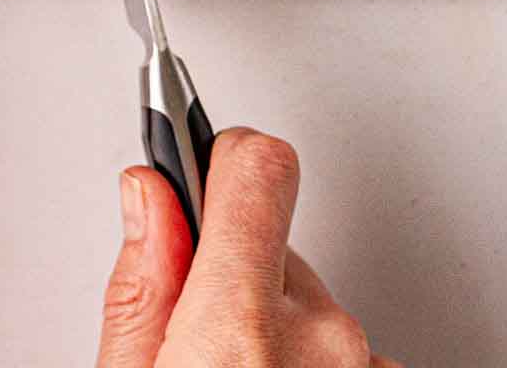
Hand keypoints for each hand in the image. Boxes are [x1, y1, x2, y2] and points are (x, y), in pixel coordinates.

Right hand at [96, 128, 401, 367]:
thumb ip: (141, 295)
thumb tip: (152, 194)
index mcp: (240, 331)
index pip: (259, 167)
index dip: (224, 160)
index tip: (204, 163)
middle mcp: (322, 341)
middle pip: (277, 247)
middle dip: (236, 277)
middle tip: (199, 343)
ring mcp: (365, 365)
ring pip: (311, 305)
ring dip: (280, 333)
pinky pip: (348, 348)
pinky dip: (312, 364)